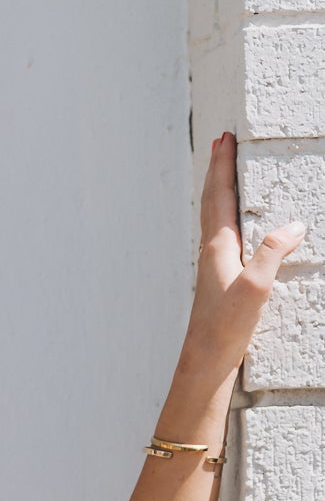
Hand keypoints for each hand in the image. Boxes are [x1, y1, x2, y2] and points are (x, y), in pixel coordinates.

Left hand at [188, 132, 305, 373]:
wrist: (205, 361)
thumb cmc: (225, 327)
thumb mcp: (256, 287)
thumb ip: (273, 253)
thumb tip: (295, 225)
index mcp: (218, 246)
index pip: (220, 195)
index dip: (223, 166)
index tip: (225, 138)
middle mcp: (211, 251)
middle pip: (213, 200)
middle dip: (219, 169)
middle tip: (222, 142)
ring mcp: (213, 265)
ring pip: (214, 216)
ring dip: (220, 189)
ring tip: (225, 172)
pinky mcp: (219, 279)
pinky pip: (221, 234)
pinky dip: (226, 215)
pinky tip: (233, 225)